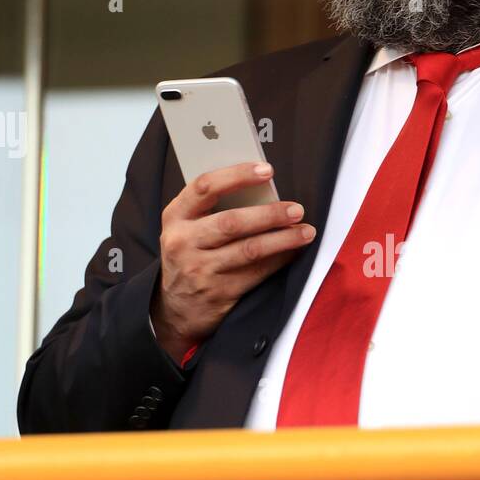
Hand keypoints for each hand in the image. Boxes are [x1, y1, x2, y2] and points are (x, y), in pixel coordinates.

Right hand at [151, 162, 315, 363]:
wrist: (174, 308)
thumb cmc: (189, 256)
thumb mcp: (187, 228)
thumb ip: (212, 208)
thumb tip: (262, 188)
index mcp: (176, 216)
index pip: (205, 187)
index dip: (237, 175)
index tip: (266, 170)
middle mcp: (183, 242)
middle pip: (232, 222)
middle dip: (269, 214)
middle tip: (296, 209)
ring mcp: (200, 269)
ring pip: (249, 250)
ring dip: (283, 239)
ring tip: (305, 232)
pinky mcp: (218, 292)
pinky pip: (257, 272)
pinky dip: (280, 260)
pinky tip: (294, 252)